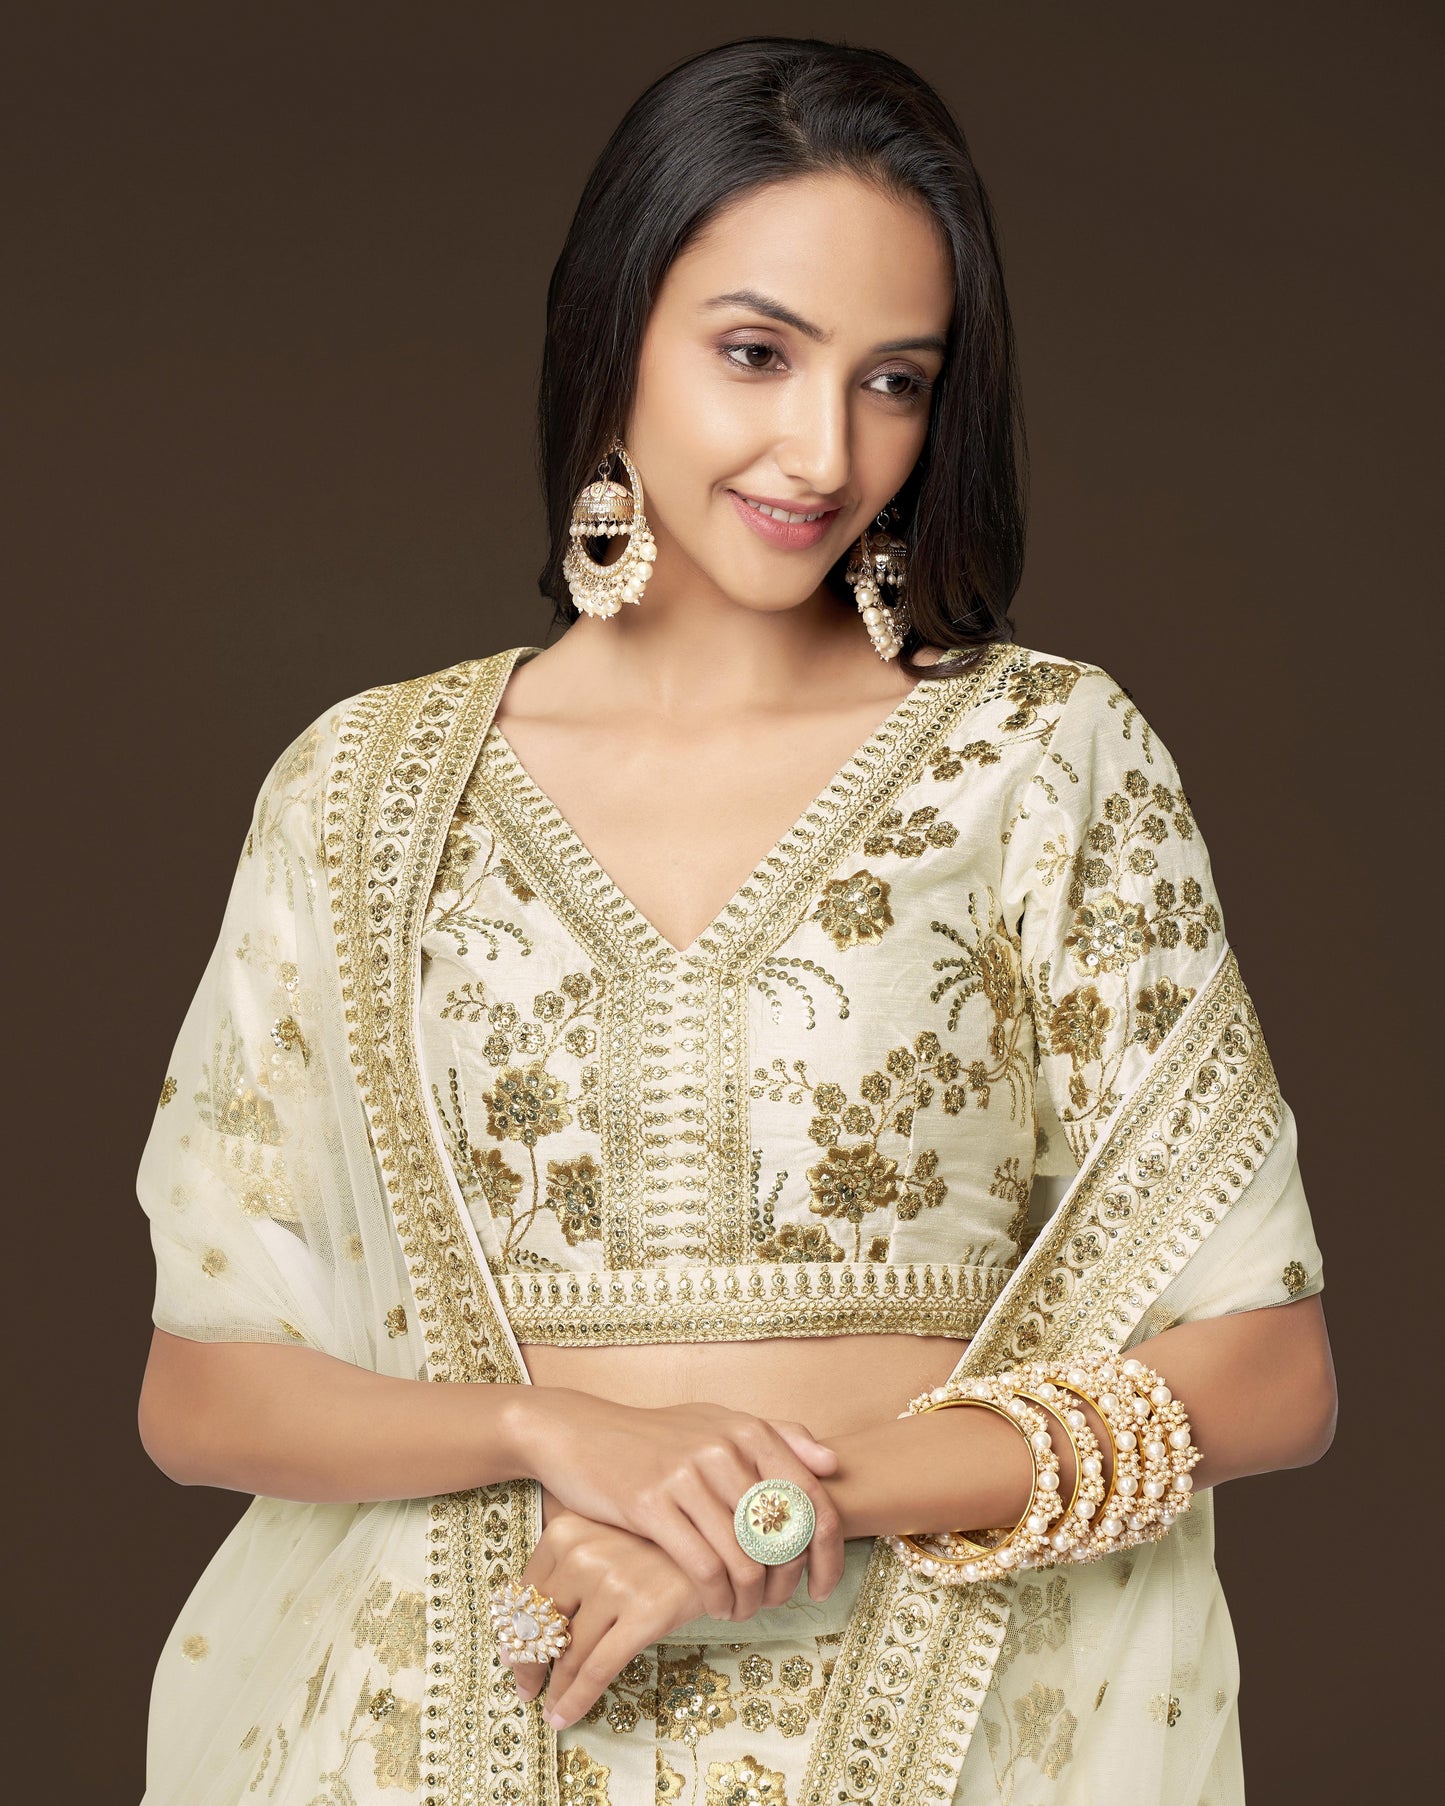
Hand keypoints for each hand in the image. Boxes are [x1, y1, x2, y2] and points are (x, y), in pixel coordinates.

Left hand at [505, 1507, 712, 1728]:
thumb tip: (517, 1619)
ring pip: (568, 1653)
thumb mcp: (605, 1533)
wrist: (723, 1540)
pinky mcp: (644, 1613)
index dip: (515, 1632)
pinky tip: (565, 1717)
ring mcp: (614, 1582)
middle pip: (541, 1625)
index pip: (526, 1592)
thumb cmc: (656, 1541)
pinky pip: (597, 1669)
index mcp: (567, 1529)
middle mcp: (584, 1552)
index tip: (513, 1654)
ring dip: (553, 1690)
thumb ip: (566, 1560)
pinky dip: (575, 1700)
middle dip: (528, 1665)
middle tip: (526, 1687)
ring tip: (548, 1707)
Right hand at [511, 1390, 843, 1620]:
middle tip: (776, 1603)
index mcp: (748, 1430)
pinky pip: (702, 1567)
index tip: (822, 1584)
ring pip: (744, 1559)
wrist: (583, 1433)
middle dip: (786, 1582)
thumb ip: (779, 1437)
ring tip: (742, 1610)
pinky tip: (716, 1605)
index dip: (828, 1551)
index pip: (812, 1498)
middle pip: (781, 1536)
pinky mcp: (650, 1504)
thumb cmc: (658, 1438)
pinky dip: (718, 1598)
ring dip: (750, 1600)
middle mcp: (723, 1448)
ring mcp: (686, 1475)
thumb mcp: (718, 1423)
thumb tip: (832, 1463)